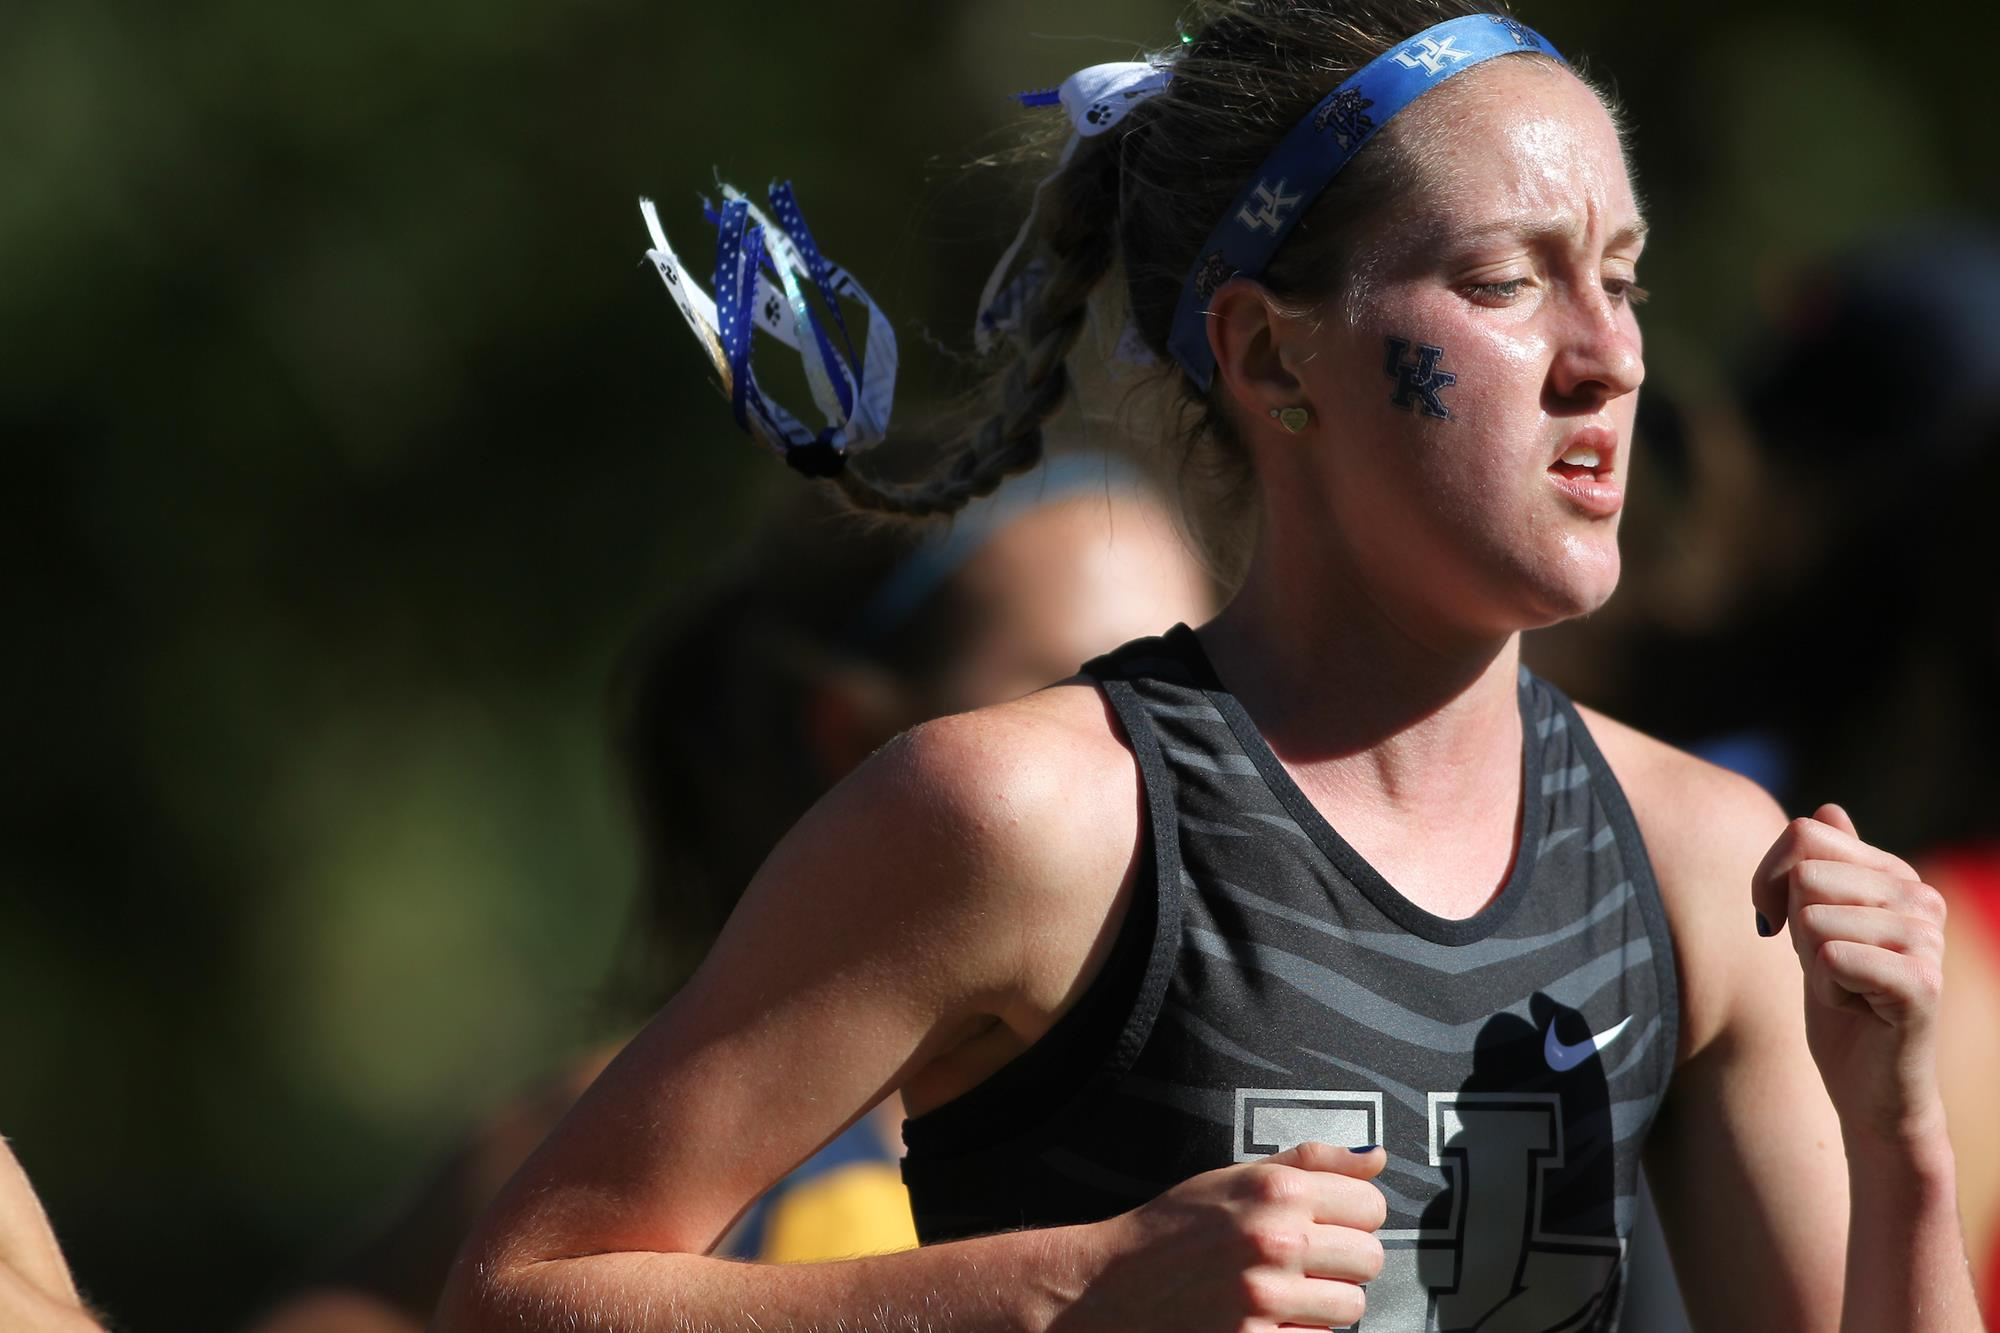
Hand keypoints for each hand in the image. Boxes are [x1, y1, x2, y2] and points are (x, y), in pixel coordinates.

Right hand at [1053, 1142, 1386, 1331]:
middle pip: (1370, 1257)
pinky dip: (1303, 1332)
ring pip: (1352, 1306)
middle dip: (1346, 1259)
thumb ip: (1310, 1162)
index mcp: (1273, 1190)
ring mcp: (1264, 1296)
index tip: (1332, 1222)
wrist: (1115, 1285)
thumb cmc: (1177, 1226)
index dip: (1356, 1215)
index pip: (1371, 1205)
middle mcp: (1273, 1240)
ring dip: (1328, 1301)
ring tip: (1289, 1289)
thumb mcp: (1235, 1175)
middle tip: (1309, 1260)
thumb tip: (1376, 1156)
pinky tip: (1272, 1317)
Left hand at [1751, 804, 1948, 1145]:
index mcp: (1896, 876)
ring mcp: (1927, 939)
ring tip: (1847, 989)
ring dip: (1812, 964)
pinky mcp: (1922, 984)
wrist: (1869, 1087)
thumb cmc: (1840, 1005)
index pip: (1805, 834)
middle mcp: (1921, 898)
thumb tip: (1829, 809)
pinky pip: (1833, 957)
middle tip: (1827, 967)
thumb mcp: (1815, 927)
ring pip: (1813, 920)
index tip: (1781, 924)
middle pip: (1804, 876)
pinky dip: (1827, 989)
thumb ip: (1823, 869)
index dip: (1769, 881)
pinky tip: (1856, 1009)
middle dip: (1793, 928)